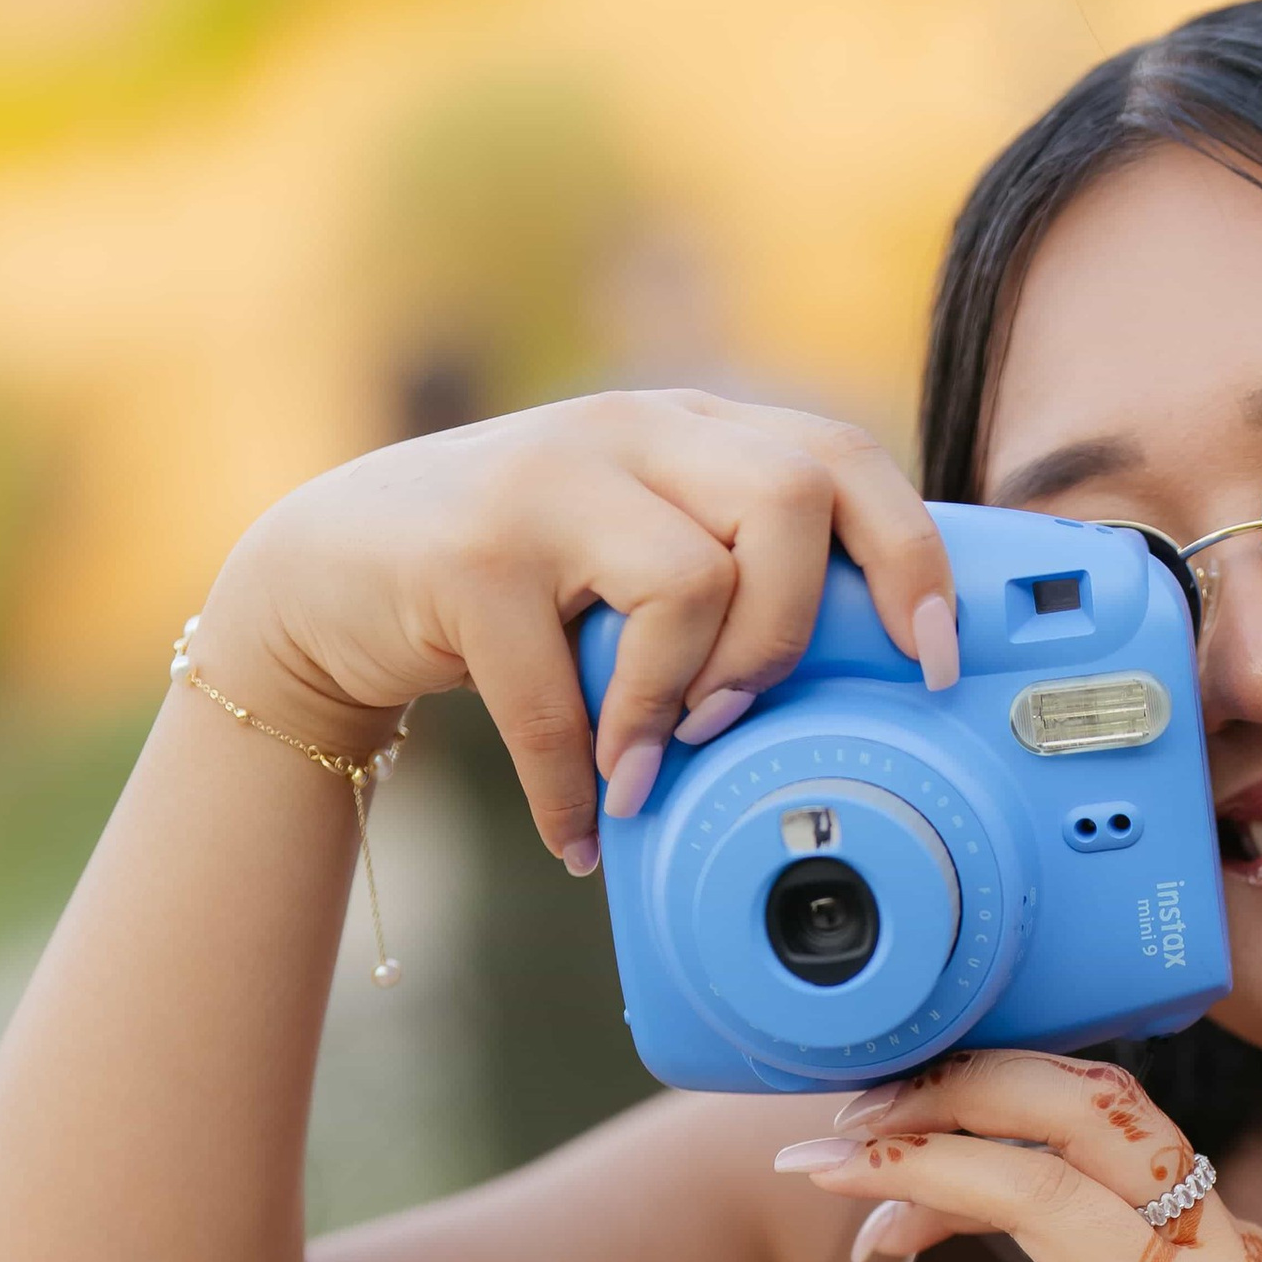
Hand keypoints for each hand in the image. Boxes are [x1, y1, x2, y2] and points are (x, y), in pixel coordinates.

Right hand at [192, 391, 958, 866]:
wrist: (323, 575)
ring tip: (647, 772)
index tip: (938, 664)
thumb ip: (729, 576)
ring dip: (681, 708)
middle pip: (790, 499)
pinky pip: (562, 691)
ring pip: (691, 583)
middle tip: (742, 719)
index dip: (911, 558)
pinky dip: (576, 783)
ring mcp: (544, 483)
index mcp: (692, 431)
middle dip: (795, 636)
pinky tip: (577, 831)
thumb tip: (866, 692)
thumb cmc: (514, 587)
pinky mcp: (468, 557)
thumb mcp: (635, 553)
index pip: (841, 456)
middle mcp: (628, 431)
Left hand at [780, 1052, 1261, 1261]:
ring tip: (812, 1177)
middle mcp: (1218, 1254)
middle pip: (1079, 1108)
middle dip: (951, 1089)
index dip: (1001, 1090)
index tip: (910, 1120)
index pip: (1112, 1109)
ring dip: (912, 1170)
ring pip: (1037, 1193)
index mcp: (1231, 1241)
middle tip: (843, 1119)